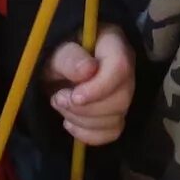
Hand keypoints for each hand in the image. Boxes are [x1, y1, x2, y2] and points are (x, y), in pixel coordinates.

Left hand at [49, 26, 134, 145]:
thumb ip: (69, 58)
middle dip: (85, 108)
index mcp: (114, 44)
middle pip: (120, 99)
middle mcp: (125, 69)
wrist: (54, 72)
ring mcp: (123, 94)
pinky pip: (112, 133)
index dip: (99, 87)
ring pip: (116, 119)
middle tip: (58, 99)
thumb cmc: (56, 55)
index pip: (120, 67)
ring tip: (60, 106)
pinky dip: (88, 134)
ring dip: (82, 120)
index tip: (74, 97)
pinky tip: (70, 123)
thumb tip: (87, 70)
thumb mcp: (56, 52)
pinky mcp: (117, 114)